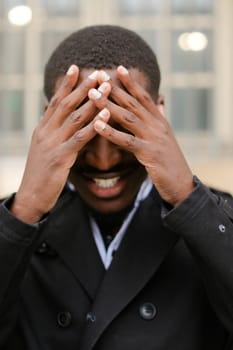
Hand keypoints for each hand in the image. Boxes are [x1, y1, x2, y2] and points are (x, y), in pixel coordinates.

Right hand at [11, 66, 109, 223]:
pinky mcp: (60, 157)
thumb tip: (59, 121)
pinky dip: (93, 124)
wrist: (31, 195)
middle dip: (83, 87)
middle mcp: (46, 131)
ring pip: (75, 116)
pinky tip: (105, 114)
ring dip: (92, 101)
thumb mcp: (44, 148)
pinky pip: (80, 137)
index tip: (76, 68)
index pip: (55, 101)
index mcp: (42, 128)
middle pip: (66, 104)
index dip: (66, 84)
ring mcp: (52, 143)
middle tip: (98, 72)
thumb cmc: (40, 173)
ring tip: (106, 87)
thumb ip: (52, 133)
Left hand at [89, 66, 193, 206]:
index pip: (144, 97)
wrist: (182, 183)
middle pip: (133, 103)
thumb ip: (162, 116)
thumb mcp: (167, 136)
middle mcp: (157, 126)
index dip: (131, 82)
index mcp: (160, 121)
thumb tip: (160, 101)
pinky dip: (111, 132)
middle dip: (114, 88)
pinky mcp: (149, 153)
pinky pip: (127, 141)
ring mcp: (153, 138)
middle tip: (98, 75)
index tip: (119, 68)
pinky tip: (97, 125)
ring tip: (92, 95)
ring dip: (108, 105)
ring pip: (128, 117)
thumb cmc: (171, 161)